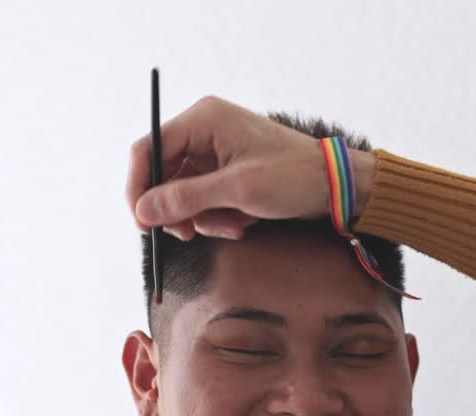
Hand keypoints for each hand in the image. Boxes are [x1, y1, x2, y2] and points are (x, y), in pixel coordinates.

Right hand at [126, 96, 341, 239]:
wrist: (336, 186)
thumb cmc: (294, 177)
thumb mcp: (238, 190)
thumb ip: (187, 198)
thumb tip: (143, 210)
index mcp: (203, 119)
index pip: (148, 149)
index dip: (138, 187)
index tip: (143, 222)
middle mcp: (205, 130)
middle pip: (164, 174)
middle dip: (177, 209)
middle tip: (187, 235)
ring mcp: (217, 151)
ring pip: (185, 192)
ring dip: (203, 217)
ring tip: (232, 228)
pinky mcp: (229, 172)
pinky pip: (207, 198)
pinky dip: (218, 217)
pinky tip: (241, 225)